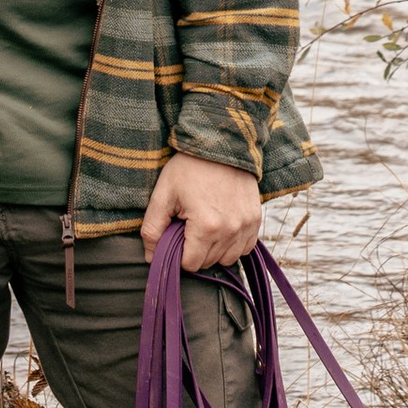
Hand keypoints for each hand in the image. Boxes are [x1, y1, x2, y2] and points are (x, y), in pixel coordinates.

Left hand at [141, 150, 261, 273]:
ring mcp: (246, 225)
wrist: (221, 143)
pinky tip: (222, 227)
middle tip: (188, 226)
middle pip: (208, 263)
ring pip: (228, 259)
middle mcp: (230, 230)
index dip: (178, 254)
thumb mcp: (163, 194)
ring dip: (214, 250)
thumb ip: (153, 228)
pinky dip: (233, 244)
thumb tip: (151, 257)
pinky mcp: (256, 219)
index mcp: (206, 226)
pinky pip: (245, 248)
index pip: (190, 264)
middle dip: (195, 251)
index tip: (176, 235)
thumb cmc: (189, 167)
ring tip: (205, 227)